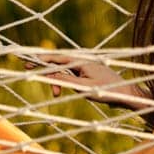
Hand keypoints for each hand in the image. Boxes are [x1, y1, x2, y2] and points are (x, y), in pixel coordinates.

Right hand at [24, 54, 146, 109]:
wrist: (127, 94)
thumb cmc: (107, 91)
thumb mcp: (83, 88)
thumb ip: (66, 80)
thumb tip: (49, 74)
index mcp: (82, 60)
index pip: (57, 58)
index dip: (41, 60)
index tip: (27, 62)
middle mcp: (83, 60)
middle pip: (58, 63)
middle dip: (47, 72)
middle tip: (29, 72)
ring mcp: (86, 65)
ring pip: (64, 70)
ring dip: (57, 80)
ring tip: (56, 94)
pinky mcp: (88, 72)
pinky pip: (71, 74)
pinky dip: (65, 81)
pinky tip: (62, 90)